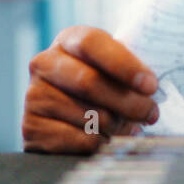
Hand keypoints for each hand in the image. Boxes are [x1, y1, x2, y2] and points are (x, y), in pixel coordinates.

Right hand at [22, 26, 159, 153]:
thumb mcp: (114, 70)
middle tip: (151, 114)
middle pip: (89, 82)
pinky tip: (106, 138)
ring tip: (126, 126)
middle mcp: (44, 63)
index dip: (123, 64)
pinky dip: (102, 143)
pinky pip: (79, 140)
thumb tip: (150, 92)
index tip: (150, 85)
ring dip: (117, 126)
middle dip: (128, 102)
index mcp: (68, 40)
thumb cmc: (102, 87)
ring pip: (88, 115)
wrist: (65, 118)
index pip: (91, 44)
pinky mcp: (32, 127)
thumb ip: (129, 73)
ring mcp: (34, 95)